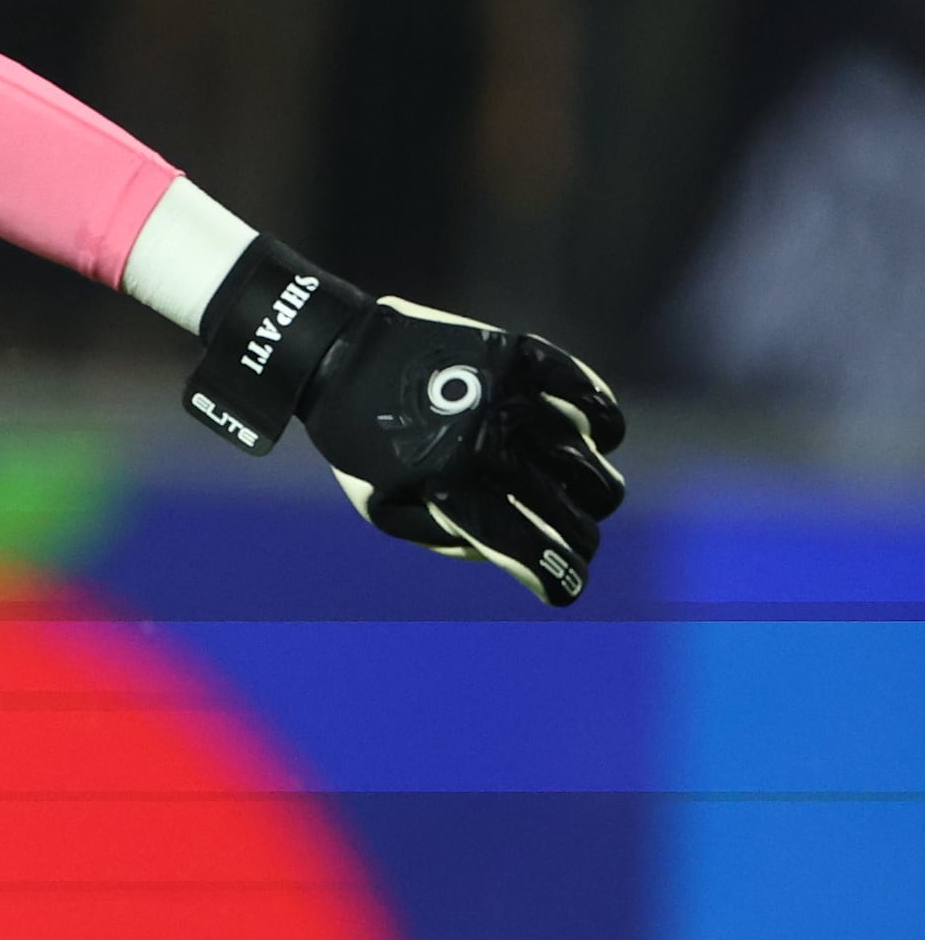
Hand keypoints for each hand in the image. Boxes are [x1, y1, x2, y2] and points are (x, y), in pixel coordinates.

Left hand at [183, 241, 629, 605]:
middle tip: (570, 538)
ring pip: (594, 469)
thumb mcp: (384, 506)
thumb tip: (521, 550)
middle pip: (574, 518)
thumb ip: (451, 538)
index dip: (560, 579)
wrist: (336, 352)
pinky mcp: (526, 358)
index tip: (567, 587)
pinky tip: (589, 438)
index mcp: (449, 488)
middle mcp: (487, 445)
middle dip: (578, 541)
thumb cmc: (362, 443)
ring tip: (573, 488)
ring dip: (593, 492)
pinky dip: (604, 426)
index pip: (529, 550)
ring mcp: (511, 398)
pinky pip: (596, 401)